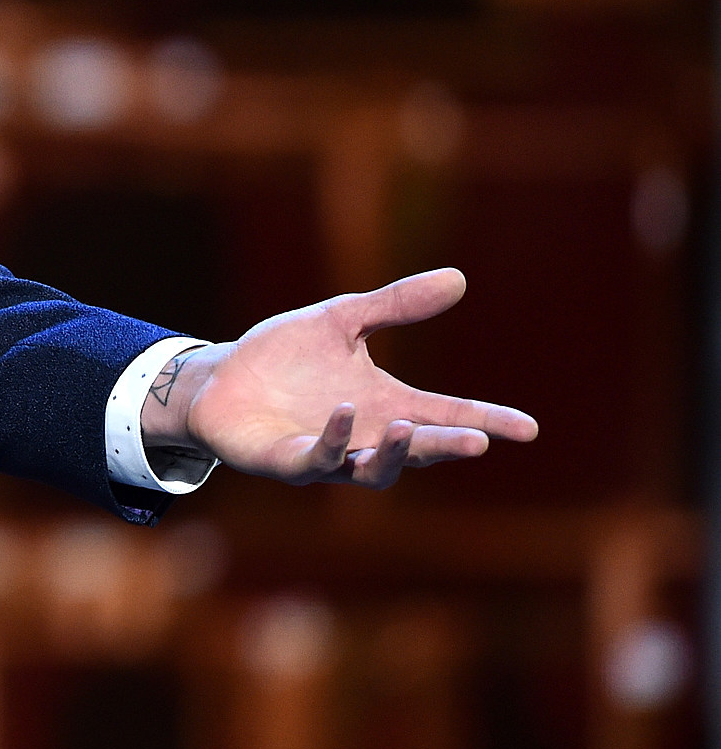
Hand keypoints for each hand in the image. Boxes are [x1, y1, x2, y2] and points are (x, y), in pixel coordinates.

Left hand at [141, 268, 537, 487]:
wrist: (219, 379)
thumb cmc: (283, 358)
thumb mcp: (341, 321)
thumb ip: (395, 305)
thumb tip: (458, 278)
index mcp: (385, 405)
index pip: (445, 415)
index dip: (486, 421)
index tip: (528, 429)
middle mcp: (364, 437)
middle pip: (416, 450)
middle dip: (444, 447)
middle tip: (477, 442)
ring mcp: (329, 456)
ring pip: (373, 470)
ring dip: (393, 453)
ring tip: (407, 427)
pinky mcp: (287, 462)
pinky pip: (316, 461)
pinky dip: (332, 440)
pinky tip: (341, 412)